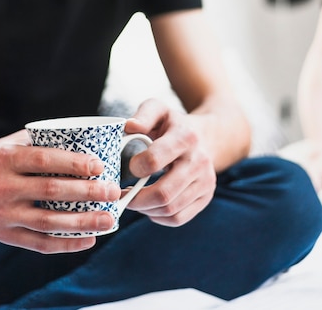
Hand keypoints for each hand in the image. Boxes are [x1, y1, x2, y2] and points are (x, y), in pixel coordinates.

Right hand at [0, 130, 120, 252]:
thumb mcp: (6, 144)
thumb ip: (37, 141)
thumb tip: (78, 135)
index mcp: (6, 159)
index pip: (44, 160)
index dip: (73, 163)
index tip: (98, 165)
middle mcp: (4, 187)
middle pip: (51, 192)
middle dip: (86, 192)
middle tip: (112, 191)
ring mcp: (4, 214)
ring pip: (48, 222)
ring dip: (83, 222)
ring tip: (108, 220)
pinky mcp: (4, 235)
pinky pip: (39, 244)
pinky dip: (65, 244)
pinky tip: (88, 240)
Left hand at [123, 99, 215, 225]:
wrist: (206, 136)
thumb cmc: (173, 123)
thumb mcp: (158, 109)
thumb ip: (143, 115)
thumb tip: (129, 126)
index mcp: (185, 137)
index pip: (155, 160)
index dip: (135, 167)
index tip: (129, 166)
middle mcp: (199, 161)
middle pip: (163, 194)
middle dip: (136, 199)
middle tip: (122, 194)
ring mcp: (205, 182)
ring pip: (170, 210)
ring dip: (145, 209)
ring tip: (133, 199)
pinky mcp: (205, 197)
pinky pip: (178, 218)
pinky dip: (158, 217)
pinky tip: (148, 206)